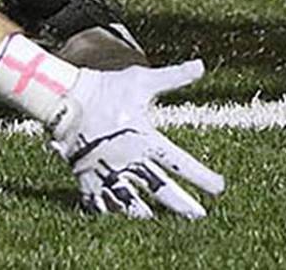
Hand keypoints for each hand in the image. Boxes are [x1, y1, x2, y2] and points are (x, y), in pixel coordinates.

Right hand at [49, 60, 224, 217]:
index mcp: (145, 139)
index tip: (219, 187)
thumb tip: (201, 65)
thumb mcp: (142, 80)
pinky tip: (116, 214)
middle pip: (162, 190)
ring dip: (145, 212)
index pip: (180, 163)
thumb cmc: (107, 87)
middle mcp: (129, 160)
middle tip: (199, 215)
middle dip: (183, 205)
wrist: (66, 96)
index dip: (202, 177)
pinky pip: (100, 202)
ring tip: (156, 219)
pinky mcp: (87, 177)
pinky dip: (109, 211)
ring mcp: (107, 171)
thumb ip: (173, 77)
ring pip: (131, 203)